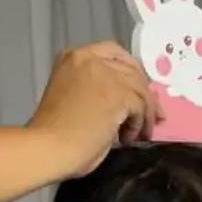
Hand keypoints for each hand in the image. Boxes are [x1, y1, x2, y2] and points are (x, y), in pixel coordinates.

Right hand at [27, 41, 163, 175]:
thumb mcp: (77, 99)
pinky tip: (128, 138)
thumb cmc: (55, 134)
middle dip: (145, 94)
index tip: (138, 94)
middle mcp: (90, 58)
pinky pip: (140, 105)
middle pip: (132, 69)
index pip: (114, 53)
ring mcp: (105, 73)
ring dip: (144, 113)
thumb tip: (129, 102)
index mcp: (74, 57)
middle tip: (152, 117)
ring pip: (140, 88)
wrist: (48, 148)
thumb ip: (100, 91)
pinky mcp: (118, 92)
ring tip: (138, 134)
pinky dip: (139, 123)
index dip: (131, 74)